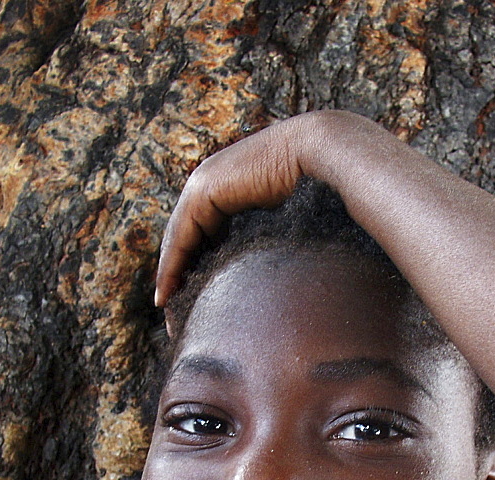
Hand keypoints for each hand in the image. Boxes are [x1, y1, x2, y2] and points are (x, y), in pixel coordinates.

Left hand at [154, 111, 386, 306]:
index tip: (198, 298)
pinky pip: (180, 235)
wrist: (326, 152)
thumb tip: (303, 277)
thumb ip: (285, 240)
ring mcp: (207, 181)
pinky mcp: (204, 189)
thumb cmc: (326, 188)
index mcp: (238, 186)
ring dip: (171, 273)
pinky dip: (171, 265)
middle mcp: (217, 180)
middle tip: (175, 312)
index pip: (209, 230)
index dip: (200, 263)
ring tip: (168, 307)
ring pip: (180, 236)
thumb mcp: (297, 220)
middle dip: (180, 272)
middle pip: (190, 235)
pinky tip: (168, 292)